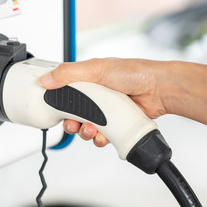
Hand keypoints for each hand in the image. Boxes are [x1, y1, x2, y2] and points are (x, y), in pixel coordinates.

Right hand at [39, 58, 168, 146]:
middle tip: (73, 124)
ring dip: (85, 132)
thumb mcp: (96, 68)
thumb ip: (69, 73)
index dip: (59, 103)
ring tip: (91, 129)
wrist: (159, 89)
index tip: (55, 110)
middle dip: (72, 122)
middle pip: (74, 114)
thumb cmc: (134, 73)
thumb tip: (46, 79)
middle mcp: (97, 95)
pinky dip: (100, 138)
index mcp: (88, 80)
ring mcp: (107, 110)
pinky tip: (103, 135)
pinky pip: (102, 135)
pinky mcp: (116, 123)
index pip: (66, 93)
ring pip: (87, 127)